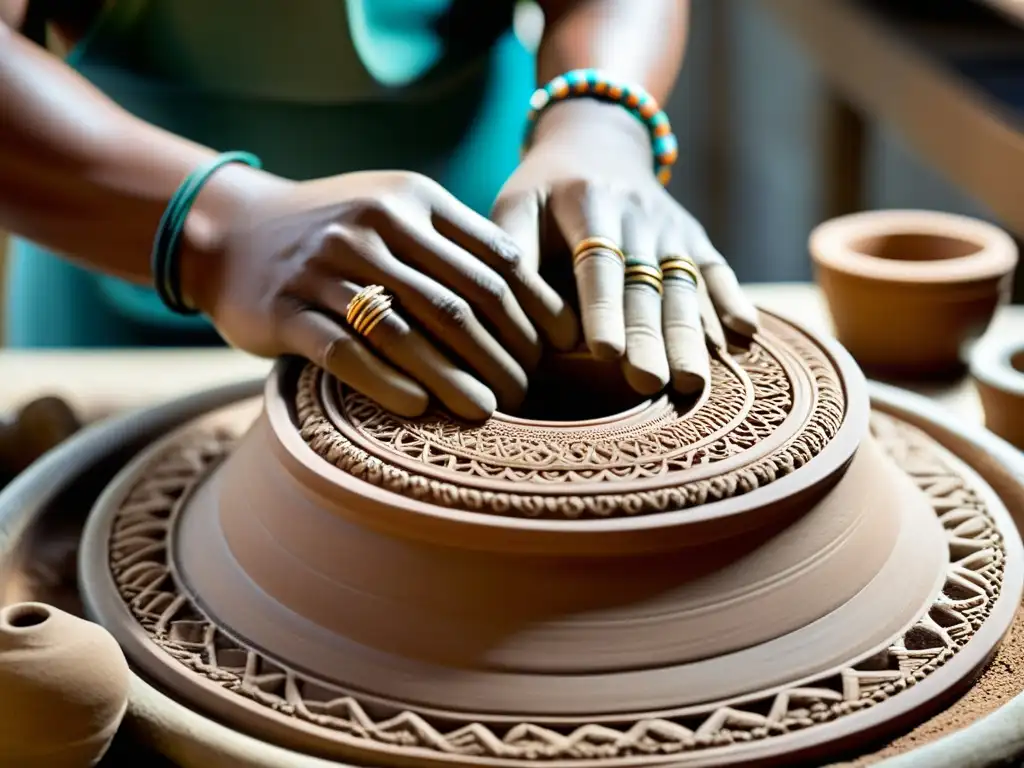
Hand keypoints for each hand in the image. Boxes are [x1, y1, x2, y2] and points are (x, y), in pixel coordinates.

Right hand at [184, 170, 577, 420]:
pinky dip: (387, 382)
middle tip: (528, 393)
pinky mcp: (285, 309)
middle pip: (459, 300)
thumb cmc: (333, 228)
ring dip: (455, 377)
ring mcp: (325, 266)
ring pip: (407, 330)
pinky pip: (345, 352)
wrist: (229, 228)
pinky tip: (419, 409)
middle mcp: (372, 225)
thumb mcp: (393, 207)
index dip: (536, 307)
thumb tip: (533, 294)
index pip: (495, 257)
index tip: (560, 348)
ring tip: (487, 412)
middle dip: (504, 352)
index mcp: (412, 198)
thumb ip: (452, 240)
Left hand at [492, 100, 757, 395]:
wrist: (598, 140)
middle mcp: (637, 214)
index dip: (602, 308)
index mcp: (587, 203)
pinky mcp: (695, 237)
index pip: (597, 262)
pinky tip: (745, 336)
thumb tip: (512, 316)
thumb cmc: (543, 190)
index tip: (604, 353)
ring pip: (683, 285)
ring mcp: (672, 226)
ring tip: (692, 382)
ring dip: (690, 335)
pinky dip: (732, 301)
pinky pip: (717, 270)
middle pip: (645, 283)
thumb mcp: (514, 206)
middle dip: (649, 336)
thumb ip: (511, 254)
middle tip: (652, 383)